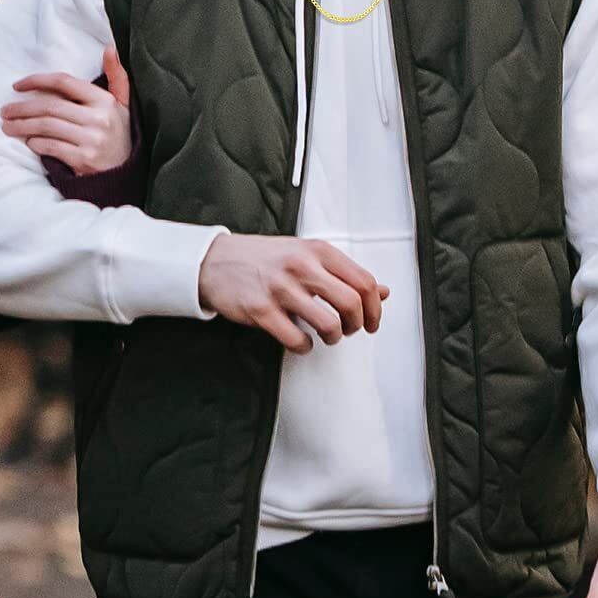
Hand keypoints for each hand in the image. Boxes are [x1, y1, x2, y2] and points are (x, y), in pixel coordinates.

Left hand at [1, 46, 131, 175]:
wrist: (129, 172)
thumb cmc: (119, 133)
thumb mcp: (124, 104)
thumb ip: (117, 76)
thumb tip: (109, 47)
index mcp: (104, 100)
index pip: (64, 82)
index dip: (37, 80)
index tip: (17, 86)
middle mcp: (99, 118)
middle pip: (50, 106)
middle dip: (22, 108)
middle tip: (4, 111)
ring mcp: (92, 140)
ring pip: (47, 127)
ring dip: (22, 126)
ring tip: (7, 126)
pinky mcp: (85, 160)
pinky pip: (51, 147)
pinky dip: (36, 144)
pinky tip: (28, 142)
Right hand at [198, 234, 388, 352]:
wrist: (214, 260)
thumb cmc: (263, 258)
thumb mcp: (305, 255)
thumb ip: (342, 272)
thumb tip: (383, 292)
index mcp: (316, 250)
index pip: (364, 281)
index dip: (375, 308)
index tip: (371, 321)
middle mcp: (300, 266)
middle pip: (352, 303)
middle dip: (356, 325)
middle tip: (348, 330)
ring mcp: (280, 288)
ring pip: (328, 324)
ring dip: (333, 338)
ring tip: (325, 335)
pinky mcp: (261, 309)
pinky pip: (297, 340)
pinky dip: (304, 346)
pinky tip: (300, 340)